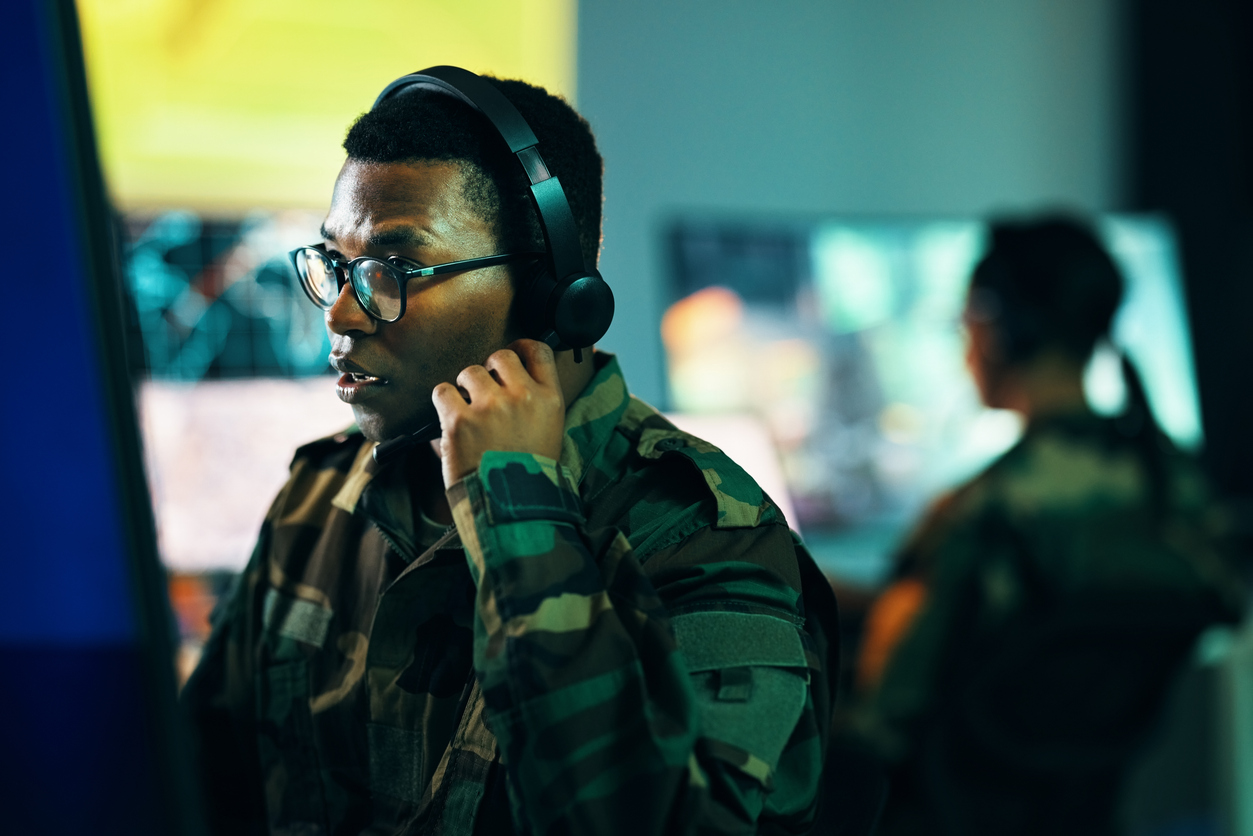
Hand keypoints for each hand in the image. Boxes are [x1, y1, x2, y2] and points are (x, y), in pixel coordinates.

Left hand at [431, 339, 565, 487]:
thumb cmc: (529, 477)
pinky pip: (443, 392)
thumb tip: (512, 382)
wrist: (512, 509)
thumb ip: (535, 406)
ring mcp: (490, 407)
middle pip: (501, 356)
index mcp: (550, 400)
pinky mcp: (460, 421)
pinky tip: (450, 419)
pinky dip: (443, 403)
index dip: (522, 348)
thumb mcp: (549, 435)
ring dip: (465, 387)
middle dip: (489, 369)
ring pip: (469, 372)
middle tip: (483, 390)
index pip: (539, 352)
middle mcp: (523, 397)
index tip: (513, 353)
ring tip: (467, 410)